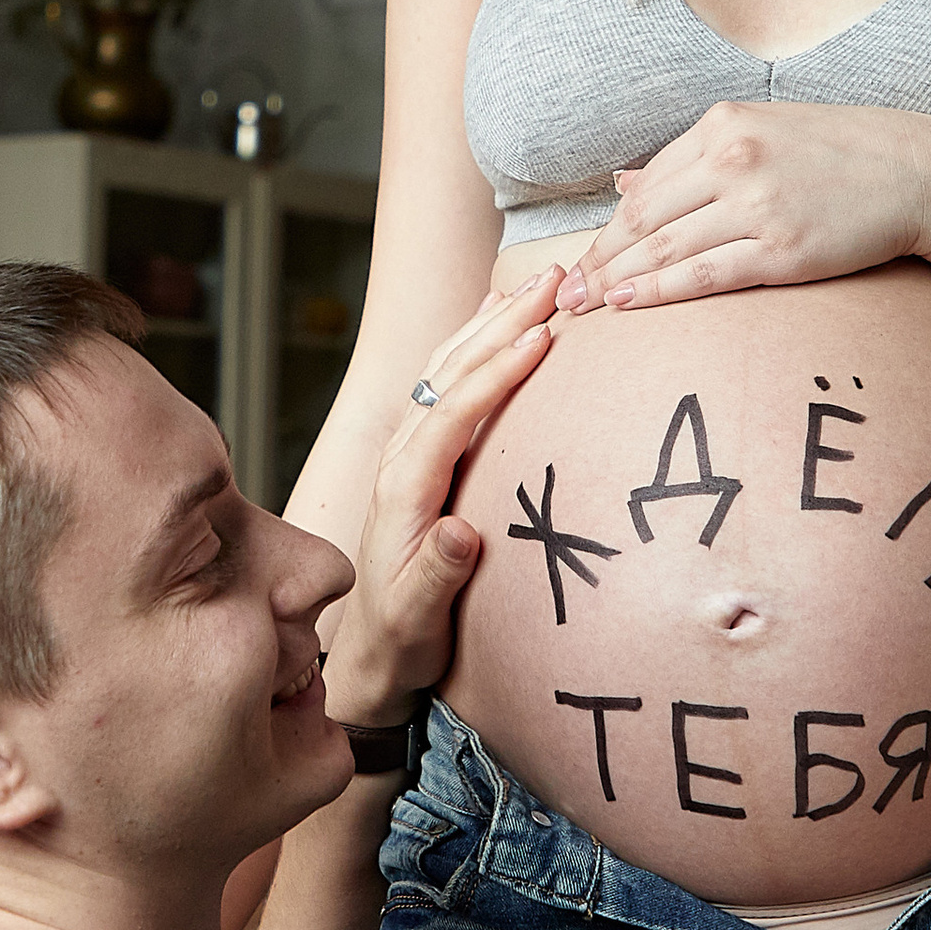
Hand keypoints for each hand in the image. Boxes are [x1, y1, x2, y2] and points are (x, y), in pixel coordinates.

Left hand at [326, 270, 559, 724]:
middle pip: (452, 372)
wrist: (375, 648)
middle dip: (503, 322)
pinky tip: (502, 315)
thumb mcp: (420, 616)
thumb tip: (460, 534)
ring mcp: (410, 449)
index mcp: (404, 487)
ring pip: (451, 366)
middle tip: (555, 281)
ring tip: (543, 282)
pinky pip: (451, 381)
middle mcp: (402, 456)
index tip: (541, 337)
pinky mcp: (424, 453)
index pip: (452, 414)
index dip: (496, 373)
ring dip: (495, 321)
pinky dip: (479, 341)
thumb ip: (438, 574)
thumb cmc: (404, 634)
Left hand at [559, 103, 930, 313]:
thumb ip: (689, 157)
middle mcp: (733, 160)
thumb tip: (623, 183)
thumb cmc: (838, 154)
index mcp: (722, 126)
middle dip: (597, 261)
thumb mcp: (759, 132)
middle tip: (560, 295)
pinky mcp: (784, 249)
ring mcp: (758, 205)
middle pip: (643, 219)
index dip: (605, 230)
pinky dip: (659, 292)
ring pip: (665, 249)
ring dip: (616, 282)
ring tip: (582, 308)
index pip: (645, 186)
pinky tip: (628, 305)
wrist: (917, 172)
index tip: (576, 262)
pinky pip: (705, 275)